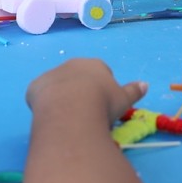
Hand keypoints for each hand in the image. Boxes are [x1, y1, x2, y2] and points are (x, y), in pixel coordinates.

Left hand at [26, 58, 146, 123]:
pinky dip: (45, 104)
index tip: (103, 105)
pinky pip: (41, 94)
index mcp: (95, 65)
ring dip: (62, 96)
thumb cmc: (103, 103)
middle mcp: (73, 64)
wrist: (71, 108)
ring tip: (68, 117)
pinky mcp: (36, 86)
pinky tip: (51, 118)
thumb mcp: (123, 99)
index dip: (102, 89)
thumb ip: (133, 91)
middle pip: (78, 77)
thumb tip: (145, 84)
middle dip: (81, 91)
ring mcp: (52, 73)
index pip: (100, 72)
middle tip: (86, 112)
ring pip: (58, 85)